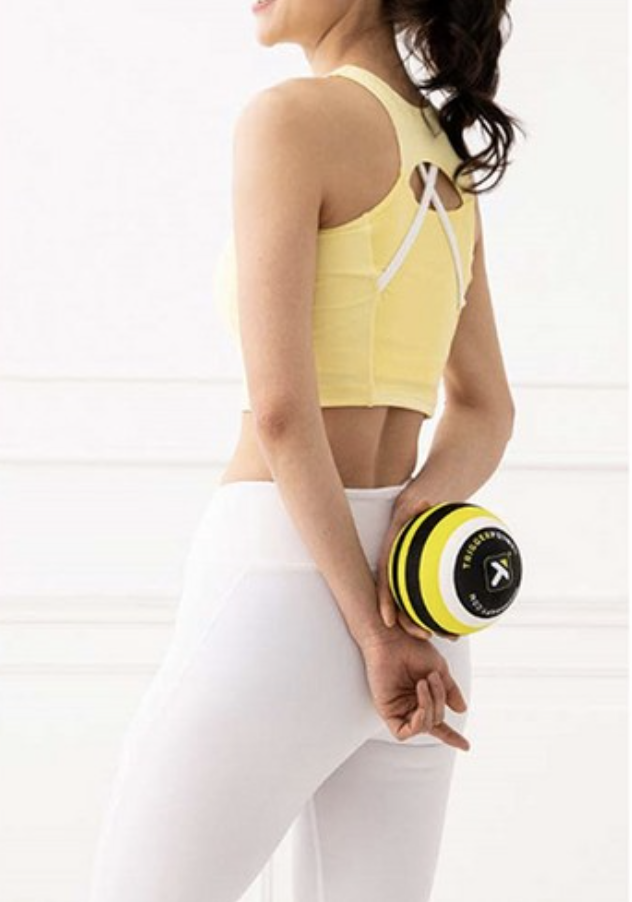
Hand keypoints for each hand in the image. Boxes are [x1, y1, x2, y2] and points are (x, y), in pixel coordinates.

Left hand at [359, 625, 469, 748]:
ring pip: (423, 727)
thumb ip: (449, 690)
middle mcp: (411, 705)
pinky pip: (403, 733)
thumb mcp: (439, 669)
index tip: (466, 746)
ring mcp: (399, 709)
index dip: (451, 736)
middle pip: (435, 721)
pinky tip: (419, 708)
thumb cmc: (412, 648)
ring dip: (429, 707)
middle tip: (433, 677)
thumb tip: (461, 710)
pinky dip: (417, 724)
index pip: (438, 722)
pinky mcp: (386, 711)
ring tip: (423, 682)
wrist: (393, 638)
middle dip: (439, 702)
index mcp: (423, 697)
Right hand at [375, 490, 460, 641]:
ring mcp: (411, 583)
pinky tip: (464, 621)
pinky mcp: (425, 585)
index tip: (389, 621)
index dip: (385, 603)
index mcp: (390, 563)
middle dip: (411, 625)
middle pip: (402, 606)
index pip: (384, 585)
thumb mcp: (412, 507)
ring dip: (433, 625)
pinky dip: (446, 612)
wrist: (418, 515)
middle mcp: (398, 577)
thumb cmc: (414, 513)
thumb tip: (423, 502)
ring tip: (452, 636)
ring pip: (419, 610)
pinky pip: (434, 602)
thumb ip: (415, 508)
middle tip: (427, 635)